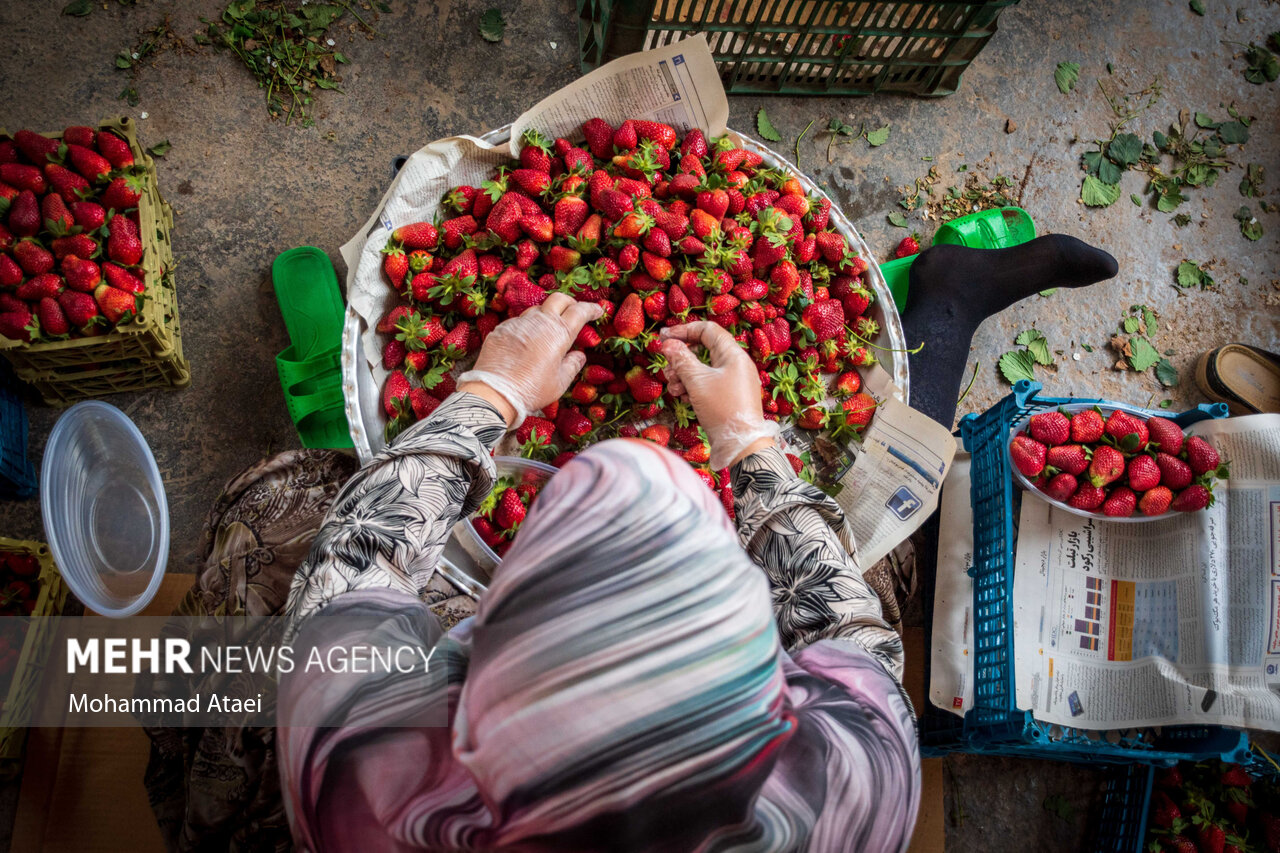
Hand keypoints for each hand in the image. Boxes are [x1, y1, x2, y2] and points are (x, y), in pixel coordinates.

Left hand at [457, 293, 602, 428]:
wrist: (495, 393)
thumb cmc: (532, 390)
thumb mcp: (560, 382)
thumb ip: (572, 365)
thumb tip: (579, 355)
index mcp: (558, 333)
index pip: (579, 311)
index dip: (591, 309)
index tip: (597, 311)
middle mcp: (539, 322)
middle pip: (559, 299)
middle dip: (570, 302)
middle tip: (574, 312)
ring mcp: (518, 323)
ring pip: (537, 309)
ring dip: (547, 314)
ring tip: (549, 328)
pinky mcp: (502, 329)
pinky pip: (519, 321)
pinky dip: (528, 326)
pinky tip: (527, 340)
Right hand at [660, 322, 778, 468]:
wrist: (741, 445)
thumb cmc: (722, 409)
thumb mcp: (697, 382)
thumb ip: (681, 359)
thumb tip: (668, 344)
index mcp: (733, 355)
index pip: (707, 330)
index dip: (684, 330)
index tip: (664, 337)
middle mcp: (736, 364)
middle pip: (703, 349)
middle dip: (681, 357)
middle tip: (667, 367)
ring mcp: (733, 381)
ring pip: (703, 367)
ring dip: (684, 373)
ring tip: (673, 386)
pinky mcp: (729, 396)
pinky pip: (707, 383)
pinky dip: (693, 386)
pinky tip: (682, 395)